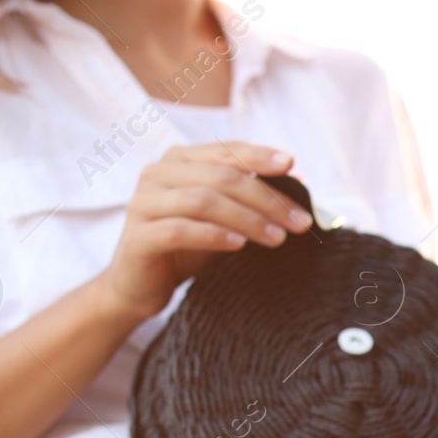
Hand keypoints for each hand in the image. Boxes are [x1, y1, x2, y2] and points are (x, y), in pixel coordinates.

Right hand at [95, 142, 313, 323]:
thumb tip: (299, 181)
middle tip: (299, 222)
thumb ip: (251, 198)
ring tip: (278, 238)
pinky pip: (180, 230)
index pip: (225, 151)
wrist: (138, 286)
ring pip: (203, 201)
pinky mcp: (138, 237)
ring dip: (247, 219)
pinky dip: (213, 236)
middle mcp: (157, 174)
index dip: (259, 156)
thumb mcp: (224, 219)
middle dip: (266, 199)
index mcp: (178, 161)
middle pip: (221, 177)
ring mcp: (143, 203)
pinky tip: (239, 246)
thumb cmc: (186, 248)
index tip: (292, 165)